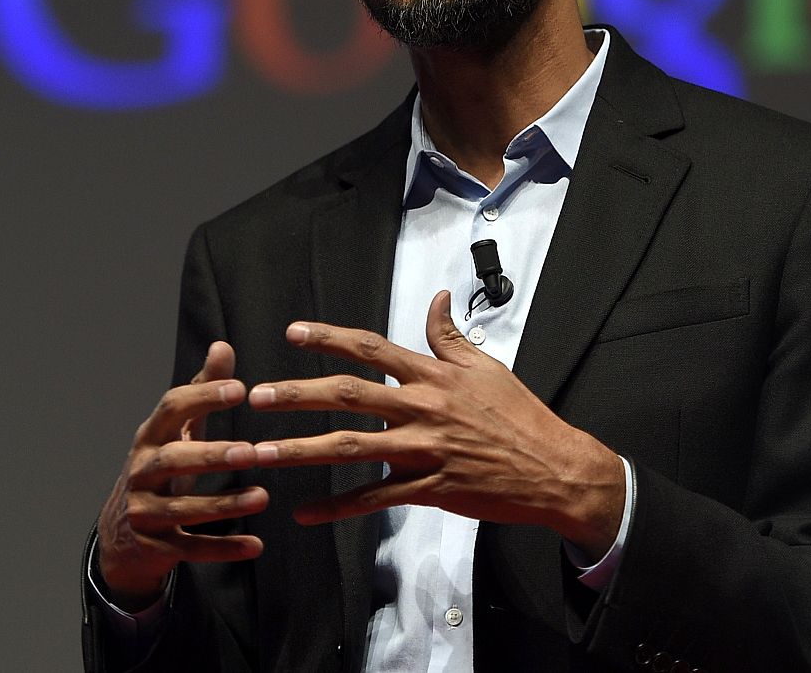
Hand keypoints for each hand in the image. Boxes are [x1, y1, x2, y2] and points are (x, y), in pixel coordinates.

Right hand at [95, 341, 266, 608]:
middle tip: (251, 451)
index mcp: (149, 438)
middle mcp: (141, 473)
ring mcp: (144, 512)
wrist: (121, 535)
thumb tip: (223, 347)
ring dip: (224, 505)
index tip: (240, 389)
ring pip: (182, 510)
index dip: (203, 397)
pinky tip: (255, 545)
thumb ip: (201, 392)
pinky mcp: (156, 547)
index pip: (170, 409)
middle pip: (172, 461)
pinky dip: (222, 548)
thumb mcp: (177, 431)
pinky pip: (190, 549)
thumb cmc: (161, 469)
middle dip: (211, 456)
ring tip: (262, 497)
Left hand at [246, 291, 623, 558]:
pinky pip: (373, 500)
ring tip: (261, 451)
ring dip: (300, 450)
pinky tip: (304, 512)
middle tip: (257, 396)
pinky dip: (336, 507)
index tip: (293, 333)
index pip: (371, 349)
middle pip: (348, 395)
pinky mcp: (427, 490)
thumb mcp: (487, 366)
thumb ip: (450, 335)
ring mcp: (422, 451)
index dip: (329, 339)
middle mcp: (421, 409)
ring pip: (350, 448)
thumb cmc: (520, 416)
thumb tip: (435, 297)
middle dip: (297, 395)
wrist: (553, 468)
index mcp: (433, 375)